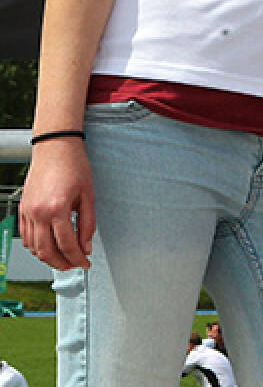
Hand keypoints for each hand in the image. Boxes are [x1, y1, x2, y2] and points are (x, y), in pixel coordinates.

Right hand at [19, 138, 96, 269]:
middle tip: (75, 265)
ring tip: (63, 259)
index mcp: (58, 208)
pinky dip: (36, 247)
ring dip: (48, 258)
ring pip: (34, 247)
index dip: (78, 258)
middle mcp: (39, 213)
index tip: (86, 263)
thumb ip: (88, 224)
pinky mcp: (22, 209)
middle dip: (63, 263)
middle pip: (47, 251)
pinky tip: (48, 247)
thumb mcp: (88, 196)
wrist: (55, 148)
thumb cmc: (73, 166)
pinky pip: (25, 236)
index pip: (67, 244)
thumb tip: (86, 246)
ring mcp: (28, 212)